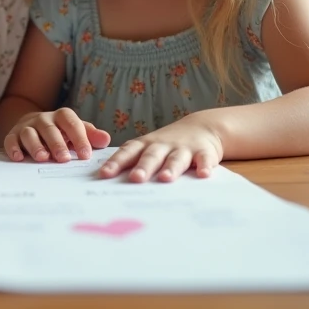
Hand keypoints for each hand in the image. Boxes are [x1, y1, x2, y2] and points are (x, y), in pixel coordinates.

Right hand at [3, 107, 110, 162]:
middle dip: (56, 143)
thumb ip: (90, 135)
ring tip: (42, 158)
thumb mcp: (76, 131)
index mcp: (61, 117)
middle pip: (49, 128)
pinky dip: (14, 148)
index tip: (85, 155)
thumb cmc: (60, 131)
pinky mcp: (13, 135)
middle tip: (64, 158)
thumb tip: (106, 140)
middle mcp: (43, 119)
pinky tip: (18, 158)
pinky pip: (11, 140)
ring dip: (35, 145)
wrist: (34, 125)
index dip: (79, 138)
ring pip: (29, 133)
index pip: (72, 124)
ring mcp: (27, 127)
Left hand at [99, 115, 223, 182]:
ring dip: (171, 168)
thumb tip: (104, 182)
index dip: (116, 163)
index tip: (104, 174)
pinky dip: (205, 166)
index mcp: (146, 145)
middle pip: (151, 156)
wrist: (202, 127)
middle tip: (135, 179)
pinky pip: (204, 160)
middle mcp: (162, 145)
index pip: (128, 153)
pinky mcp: (204, 152)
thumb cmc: (167, 144)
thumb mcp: (148, 148)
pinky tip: (204, 175)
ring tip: (165, 178)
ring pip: (176, 159)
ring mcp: (184, 148)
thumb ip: (132, 162)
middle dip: (143, 167)